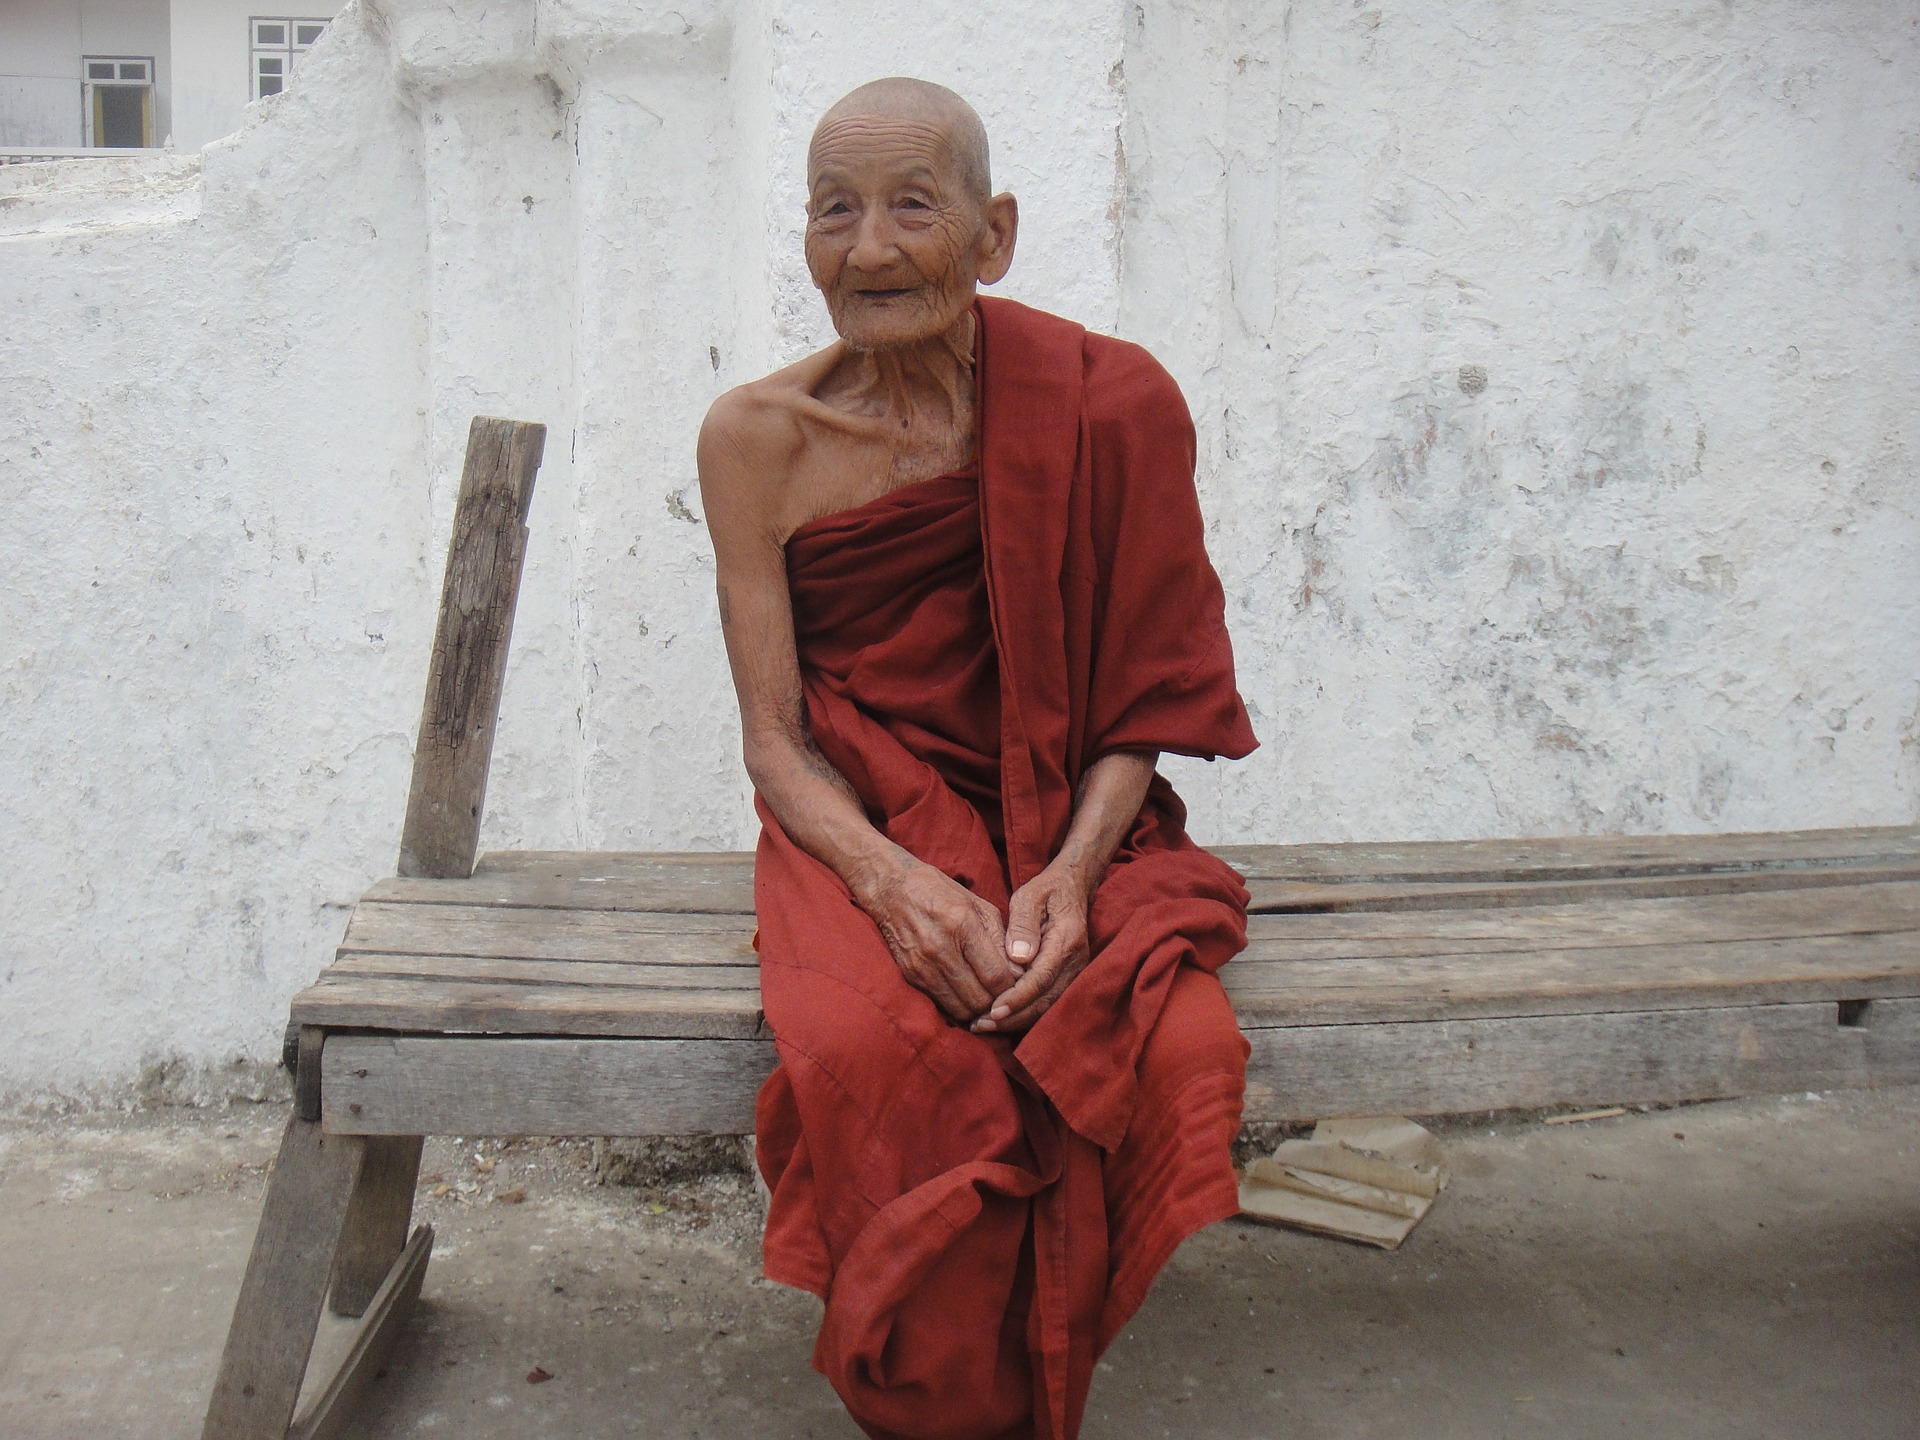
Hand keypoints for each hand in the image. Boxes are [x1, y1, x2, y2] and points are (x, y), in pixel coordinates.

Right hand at [859, 857, 1017, 1024]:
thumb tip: (1019, 972)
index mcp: (963, 924)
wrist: (890, 889)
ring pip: (960, 1008)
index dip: (1013, 989)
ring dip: (977, 1010)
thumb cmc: (940, 892)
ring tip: (987, 1001)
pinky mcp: (910, 975)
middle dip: (997, 1003)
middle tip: (1005, 998)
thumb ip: (1001, 938)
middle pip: (979, 998)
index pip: (996, 976)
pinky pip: (941, 1005)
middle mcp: (941, 948)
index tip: (1019, 987)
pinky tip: (966, 997)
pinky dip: (958, 1006)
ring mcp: (922, 965)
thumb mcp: (978, 904)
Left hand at [972, 860, 1091, 1034]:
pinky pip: (1046, 1003)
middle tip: (980, 1025)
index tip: (993, 1011)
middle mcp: (1074, 963)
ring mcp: (1073, 973)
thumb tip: (1018, 957)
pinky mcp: (1066, 979)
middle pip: (1044, 1002)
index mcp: (1066, 942)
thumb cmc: (1046, 891)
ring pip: (1046, 1008)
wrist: (1071, 889)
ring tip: (983, 1026)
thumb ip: (1023, 926)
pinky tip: (999, 1018)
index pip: (1040, 979)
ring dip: (1016, 1020)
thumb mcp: (1030, 898)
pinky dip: (1023, 1014)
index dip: (1017, 998)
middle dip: (1012, 1018)